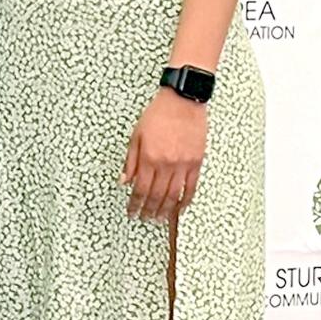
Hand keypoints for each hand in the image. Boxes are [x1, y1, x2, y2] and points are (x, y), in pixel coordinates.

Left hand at [120, 88, 206, 220]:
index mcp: (149, 157)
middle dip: (149, 211)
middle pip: (156, 196)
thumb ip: (130, 161)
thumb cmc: (159, 114)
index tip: (132, 212)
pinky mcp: (196, 162)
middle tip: (145, 219)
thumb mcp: (136, 135)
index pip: (140, 189)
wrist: (183, 100)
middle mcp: (166, 164)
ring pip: (173, 196)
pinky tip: (180, 208)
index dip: (135, 205)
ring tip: (160, 219)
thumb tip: (124, 182)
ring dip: (166, 211)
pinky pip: (191, 187)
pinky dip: (185, 200)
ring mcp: (183, 164)